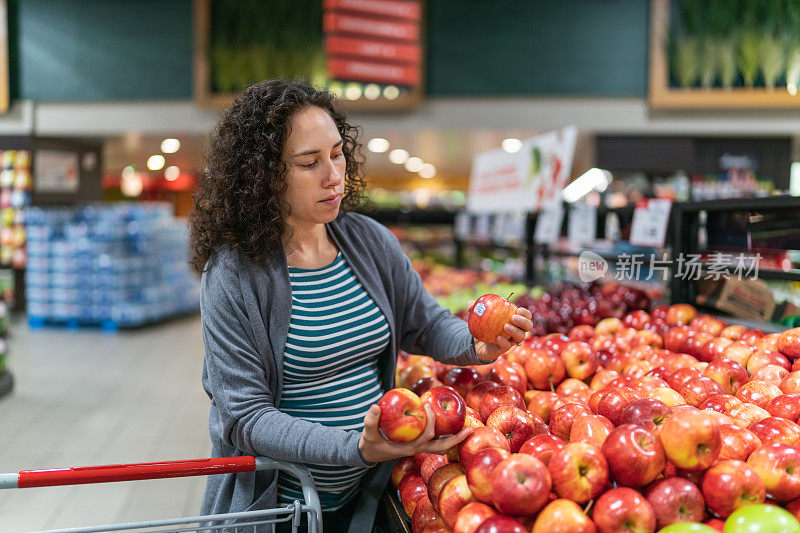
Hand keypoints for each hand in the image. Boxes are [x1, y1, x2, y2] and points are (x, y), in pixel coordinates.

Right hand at [358, 404, 472, 463]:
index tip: (427, 405)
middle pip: (442, 447)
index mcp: (409, 448)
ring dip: (455, 438)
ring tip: (468, 428)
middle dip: (456, 439)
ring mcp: (420, 448)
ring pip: (442, 446)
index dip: (431, 422)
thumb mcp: (368, 433)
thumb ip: (370, 420)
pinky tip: (452, 425)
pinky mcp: (419, 445)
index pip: (427, 436)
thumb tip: (375, 406)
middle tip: (470, 429)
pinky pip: (436, 441)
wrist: (370, 453)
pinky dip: (446, 435)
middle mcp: (418, 449)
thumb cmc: (371, 444)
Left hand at [467, 300, 532, 361]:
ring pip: (521, 337)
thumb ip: (474, 308)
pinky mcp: (505, 348)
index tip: (518, 310)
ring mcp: (512, 340)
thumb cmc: (482, 325)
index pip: (526, 316)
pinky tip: (498, 337)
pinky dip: (504, 341)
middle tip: (513, 318)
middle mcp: (517, 330)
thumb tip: (470, 304)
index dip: (525, 313)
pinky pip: (508, 345)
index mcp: (514, 319)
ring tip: (505, 326)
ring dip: (515, 331)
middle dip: (524, 321)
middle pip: (528, 326)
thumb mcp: (477, 316)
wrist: (477, 342)